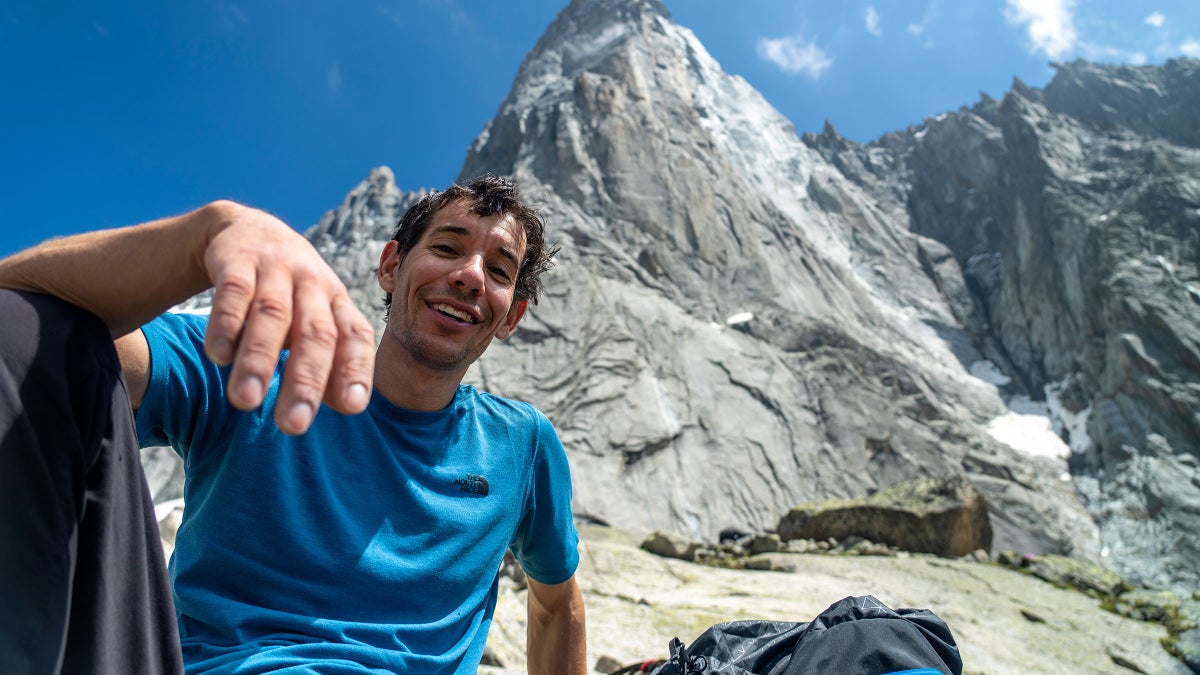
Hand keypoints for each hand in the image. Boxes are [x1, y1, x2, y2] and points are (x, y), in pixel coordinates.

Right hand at [200, 201, 374, 433]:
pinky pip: (233, 292)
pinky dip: (226, 324)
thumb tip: (346, 405)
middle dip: (305, 381)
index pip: (355, 336)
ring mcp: (277, 268)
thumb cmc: (289, 292)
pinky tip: (218, 356)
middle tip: (292, 425)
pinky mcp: (237, 259)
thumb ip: (329, 361)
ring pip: (272, 315)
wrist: (246, 229)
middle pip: (316, 333)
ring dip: (259, 359)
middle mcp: (313, 283)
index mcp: (337, 301)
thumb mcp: (313, 319)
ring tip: (246, 401)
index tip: (354, 407)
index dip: (356, 370)